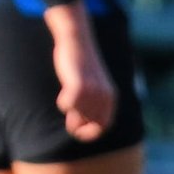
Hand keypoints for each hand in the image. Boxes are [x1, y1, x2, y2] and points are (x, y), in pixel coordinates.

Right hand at [46, 2, 115, 141]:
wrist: (77, 40)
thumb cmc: (80, 63)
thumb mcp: (91, 84)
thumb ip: (90, 103)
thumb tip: (77, 125)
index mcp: (111, 97)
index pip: (104, 126)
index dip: (90, 133)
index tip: (78, 133)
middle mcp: (104, 97)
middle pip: (88, 122)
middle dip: (76, 123)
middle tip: (69, 115)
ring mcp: (92, 92)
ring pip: (76, 114)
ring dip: (69, 111)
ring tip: (67, 97)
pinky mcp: (78, 86)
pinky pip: (66, 105)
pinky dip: (62, 102)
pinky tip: (63, 90)